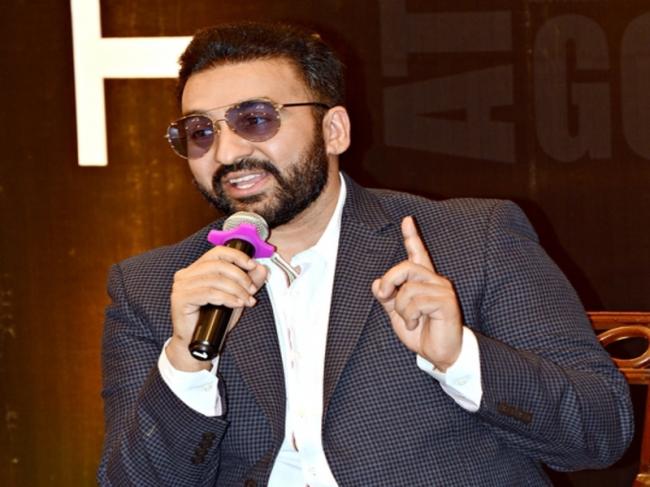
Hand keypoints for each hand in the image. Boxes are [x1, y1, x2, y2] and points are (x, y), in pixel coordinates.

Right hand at [167, 245, 267, 370]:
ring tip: (246, 300)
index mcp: (196, 269)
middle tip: (251, 290)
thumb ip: (248, 282)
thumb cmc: (212, 320)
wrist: (195, 344)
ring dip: (236, 289)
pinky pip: (209, 293)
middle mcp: (186, 274)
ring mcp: (181, 286)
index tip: (252, 266)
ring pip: (215, 279)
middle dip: (240, 276)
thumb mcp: (235, 297)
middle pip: (218, 265)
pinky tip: (237, 304)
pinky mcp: (181, 299)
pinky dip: (227, 298)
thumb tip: (261, 268)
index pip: (218, 252)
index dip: (237, 256)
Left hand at [372, 216, 462, 370]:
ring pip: (408, 288)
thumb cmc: (421, 333)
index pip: (418, 254)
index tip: (406, 220)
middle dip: (389, 281)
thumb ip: (387, 298)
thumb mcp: (397, 315)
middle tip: (383, 296)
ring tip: (410, 321)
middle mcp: (435, 280)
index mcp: (423, 281)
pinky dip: (409, 316)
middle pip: (406, 267)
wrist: (439, 354)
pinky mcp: (446, 301)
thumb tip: (376, 284)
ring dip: (401, 309)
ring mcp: (442, 289)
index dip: (412, 237)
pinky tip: (416, 324)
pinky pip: (416, 301)